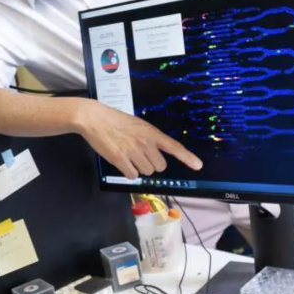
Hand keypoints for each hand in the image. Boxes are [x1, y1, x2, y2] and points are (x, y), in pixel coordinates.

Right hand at [74, 100, 201, 179]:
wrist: (94, 118)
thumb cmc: (115, 120)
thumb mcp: (138, 124)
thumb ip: (148, 138)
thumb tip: (155, 153)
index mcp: (151, 132)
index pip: (174, 146)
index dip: (187, 157)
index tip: (198, 166)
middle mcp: (145, 142)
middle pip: (159, 166)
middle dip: (151, 164)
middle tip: (139, 155)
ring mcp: (133, 151)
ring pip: (146, 172)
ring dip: (138, 168)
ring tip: (128, 155)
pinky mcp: (120, 159)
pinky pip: (132, 175)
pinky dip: (128, 172)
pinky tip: (122, 161)